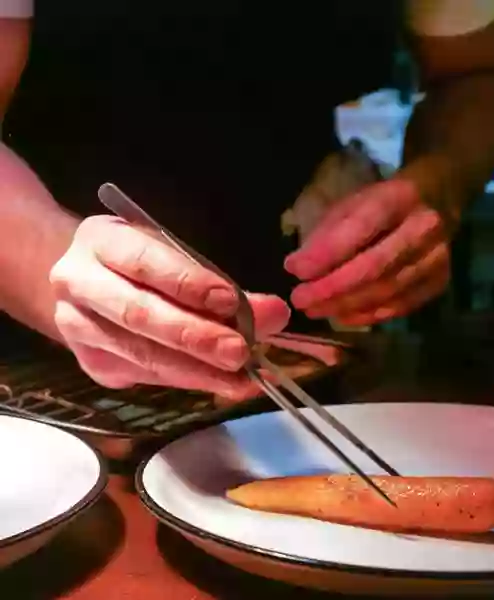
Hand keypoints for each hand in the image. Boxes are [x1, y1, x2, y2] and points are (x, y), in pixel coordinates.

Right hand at [49, 216, 289, 398]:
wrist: (86, 284)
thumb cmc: (141, 263)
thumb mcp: (174, 255)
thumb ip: (219, 282)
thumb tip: (275, 313)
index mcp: (101, 241)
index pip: (143, 262)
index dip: (187, 282)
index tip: (231, 301)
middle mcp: (79, 284)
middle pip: (139, 315)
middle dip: (195, 336)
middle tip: (240, 351)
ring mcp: (78, 329)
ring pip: (141, 355)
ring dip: (197, 370)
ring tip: (242, 378)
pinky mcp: (92, 365)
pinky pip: (145, 377)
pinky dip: (190, 381)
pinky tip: (224, 384)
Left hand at [284, 177, 449, 325]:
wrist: (439, 201)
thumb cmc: (384, 203)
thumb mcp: (353, 203)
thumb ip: (327, 232)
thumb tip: (298, 267)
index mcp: (398, 197)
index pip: (360, 229)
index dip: (326, 253)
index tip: (294, 269)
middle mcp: (424, 228)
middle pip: (375, 267)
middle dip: (332, 287)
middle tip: (300, 299)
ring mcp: (436, 258)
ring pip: (387, 291)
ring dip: (345, 305)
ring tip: (315, 310)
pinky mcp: (439, 282)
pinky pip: (400, 306)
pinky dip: (367, 315)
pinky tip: (342, 316)